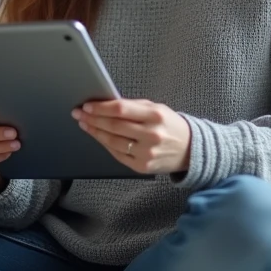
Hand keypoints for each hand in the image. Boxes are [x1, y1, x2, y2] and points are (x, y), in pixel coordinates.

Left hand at [73, 99, 191, 173]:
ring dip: (95, 132)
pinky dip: (105, 144)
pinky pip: (118, 154)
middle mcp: (151, 135)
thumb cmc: (170, 125)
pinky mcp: (142, 167)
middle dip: (92, 119)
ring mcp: (146, 153)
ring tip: (85, 124)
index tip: (87, 106)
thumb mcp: (157, 108)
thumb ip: (133, 106)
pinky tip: (98, 136)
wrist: (191, 150)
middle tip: (79, 113)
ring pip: (112, 141)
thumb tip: (106, 104)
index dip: (101, 108)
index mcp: (155, 116)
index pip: (121, 109)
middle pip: (114, 126)